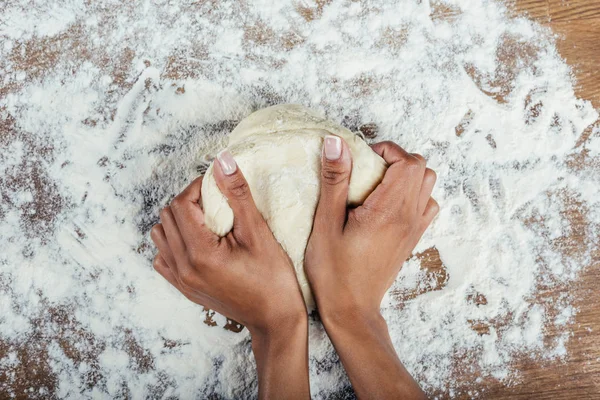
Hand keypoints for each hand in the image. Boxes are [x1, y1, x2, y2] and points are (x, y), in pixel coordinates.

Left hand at [150, 150, 308, 398]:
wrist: (274, 320)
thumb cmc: (273, 279)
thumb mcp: (258, 232)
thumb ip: (237, 194)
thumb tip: (223, 160)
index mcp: (200, 253)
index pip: (182, 204)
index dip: (198, 187)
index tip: (219, 186)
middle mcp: (183, 268)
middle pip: (167, 216)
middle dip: (189, 201)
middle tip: (216, 201)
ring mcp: (180, 280)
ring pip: (160, 235)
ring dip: (179, 220)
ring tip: (207, 220)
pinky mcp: (183, 288)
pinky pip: (163, 256)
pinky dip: (175, 241)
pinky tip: (199, 241)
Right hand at [305, 137, 436, 399]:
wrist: (352, 310)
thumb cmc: (333, 271)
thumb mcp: (325, 223)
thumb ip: (334, 181)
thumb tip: (337, 143)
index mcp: (388, 210)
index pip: (407, 161)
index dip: (385, 150)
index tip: (361, 160)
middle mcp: (408, 217)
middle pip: (421, 168)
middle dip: (395, 159)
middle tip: (367, 170)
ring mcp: (414, 229)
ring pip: (427, 185)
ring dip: (405, 176)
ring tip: (377, 185)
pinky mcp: (412, 239)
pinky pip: (426, 205)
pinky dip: (412, 195)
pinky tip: (387, 204)